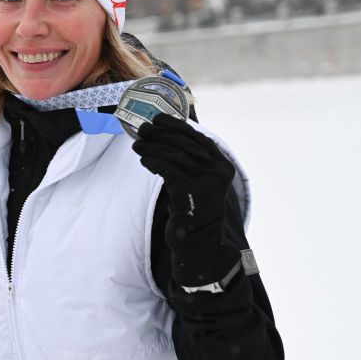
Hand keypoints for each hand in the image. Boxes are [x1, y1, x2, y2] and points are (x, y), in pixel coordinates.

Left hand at [132, 113, 238, 286]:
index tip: (159, 118)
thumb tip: (165, 133)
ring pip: (173, 155)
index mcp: (223, 166)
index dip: (178, 126)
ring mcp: (205, 182)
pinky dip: (152, 161)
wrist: (198, 241)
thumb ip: (190, 160)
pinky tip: (144, 160)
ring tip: (137, 146)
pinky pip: (166, 169)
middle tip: (142, 130)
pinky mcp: (189, 193)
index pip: (199, 138)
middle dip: (160, 134)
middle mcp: (218, 173)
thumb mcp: (199, 181)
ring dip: (151, 147)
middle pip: (184, 144)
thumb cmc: (194, 208)